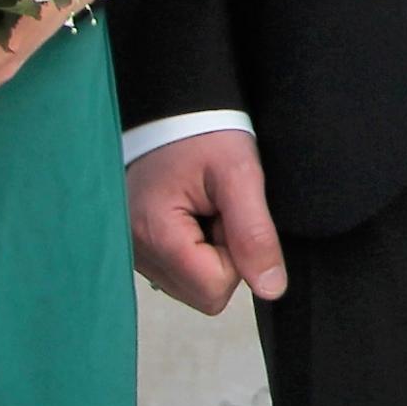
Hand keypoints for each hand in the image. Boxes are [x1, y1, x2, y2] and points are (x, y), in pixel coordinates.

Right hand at [128, 128, 288, 313]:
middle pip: (204, 294)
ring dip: (210, 254)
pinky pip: (181, 273)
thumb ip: (255, 234)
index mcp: (155, 235)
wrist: (172, 112)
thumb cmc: (204, 134)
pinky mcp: (140, 250)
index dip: (238, 256)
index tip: (230, 212)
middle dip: (224, 257)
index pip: (214, 289)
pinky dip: (195, 250)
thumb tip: (271, 289)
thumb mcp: (239, 174)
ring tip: (204, 208)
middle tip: (219, 208)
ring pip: (194, 286)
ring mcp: (135, 254)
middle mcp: (136, 253)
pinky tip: (192, 215)